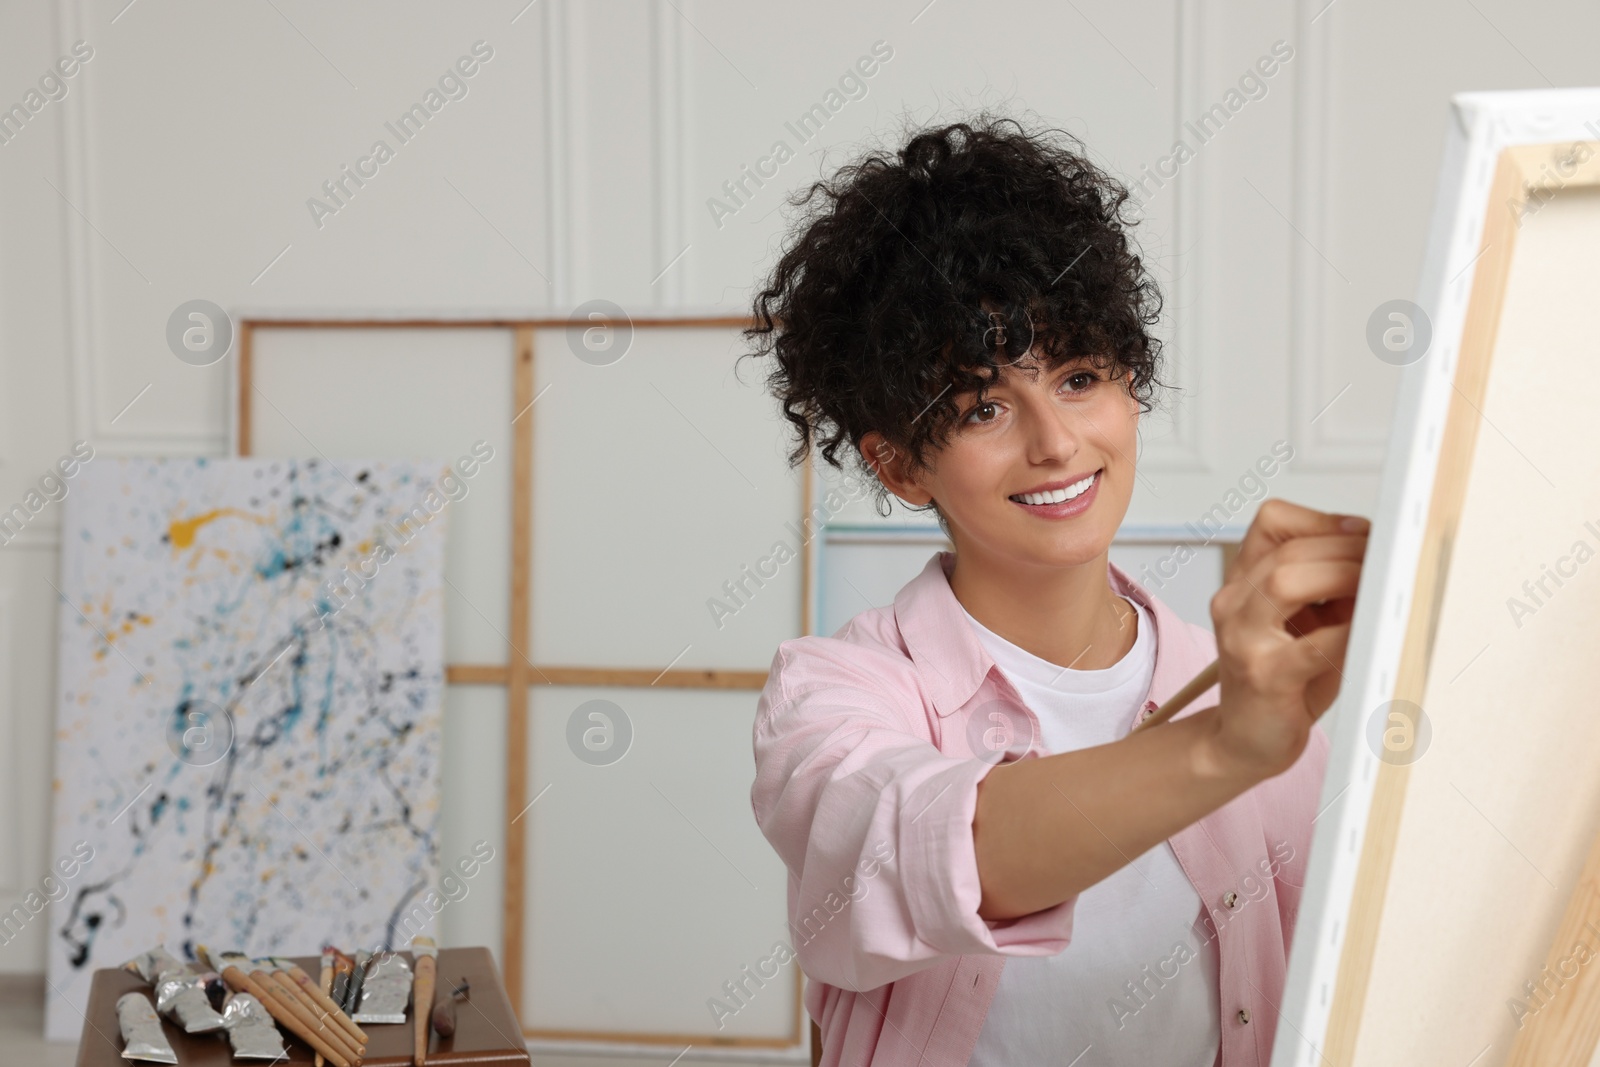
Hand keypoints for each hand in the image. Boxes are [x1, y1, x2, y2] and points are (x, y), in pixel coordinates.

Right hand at [1204, 499, 1367, 779]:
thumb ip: (1332, 588)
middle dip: (1346, 548)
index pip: (1272, 521)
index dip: (1323, 519)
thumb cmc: (1283, 682)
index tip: (1363, 534)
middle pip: (1287, 549)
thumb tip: (1383, 557)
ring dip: (1343, 576)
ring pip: (1285, 580)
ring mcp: (1242, 638)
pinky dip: (1350, 633)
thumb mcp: (1306, 623)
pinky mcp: (1263, 676)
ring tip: (1377, 590)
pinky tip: (1371, 634)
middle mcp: (1233, 604)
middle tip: (1387, 563)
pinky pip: (1314, 645)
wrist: (1245, 740)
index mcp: (1243, 583)